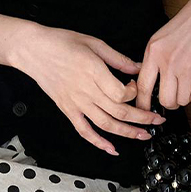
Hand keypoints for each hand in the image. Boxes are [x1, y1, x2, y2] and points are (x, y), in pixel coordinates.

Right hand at [13, 27, 167, 155]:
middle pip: (118, 112)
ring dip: (127, 133)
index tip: (137, 86)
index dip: (134, 93)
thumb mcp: (93, 42)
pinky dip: (98, 143)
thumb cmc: (61, 41)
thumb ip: (117, 58)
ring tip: (144, 136)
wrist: (33, 50)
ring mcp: (76, 103)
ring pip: (106, 125)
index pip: (121, 93)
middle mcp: (86, 91)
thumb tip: (138, 68)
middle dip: (142, 118)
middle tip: (157, 121)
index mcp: (93, 71)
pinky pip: (84, 131)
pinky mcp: (67, 109)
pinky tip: (112, 149)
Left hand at [135, 0, 190, 112]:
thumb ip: (153, 60)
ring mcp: (188, 67)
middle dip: (171, 102)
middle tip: (175, 94)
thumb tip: (145, 85)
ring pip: (183, 101)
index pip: (142, 86)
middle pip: (165, 100)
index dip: (143, 104)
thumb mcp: (161, 38)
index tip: (145, 112)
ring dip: (187, 96)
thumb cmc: (189, 23)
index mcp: (154, 51)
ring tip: (190, 80)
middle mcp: (169, 61)